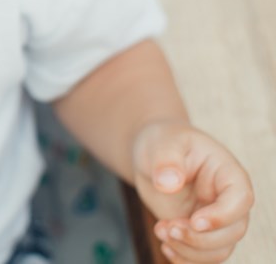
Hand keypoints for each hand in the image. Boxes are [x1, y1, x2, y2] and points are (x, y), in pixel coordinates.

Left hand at [133, 121, 253, 262]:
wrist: (153, 154)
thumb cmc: (163, 142)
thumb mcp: (162, 144)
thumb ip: (166, 161)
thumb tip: (168, 183)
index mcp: (227, 173)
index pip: (240, 200)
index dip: (221, 216)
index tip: (194, 221)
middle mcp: (227, 200)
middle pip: (233, 232)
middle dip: (200, 238)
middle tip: (167, 228)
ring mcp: (215, 218)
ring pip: (220, 249)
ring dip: (190, 250)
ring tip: (161, 231)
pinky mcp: (199, 231)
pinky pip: (204, 255)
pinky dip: (186, 258)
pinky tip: (165, 246)